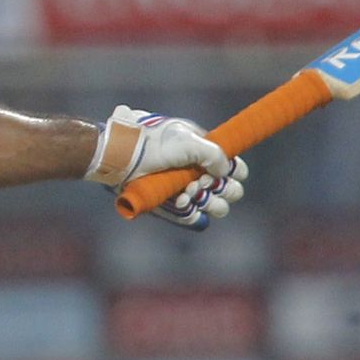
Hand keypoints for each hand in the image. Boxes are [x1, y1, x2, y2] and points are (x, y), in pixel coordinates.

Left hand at [85, 107, 245, 230]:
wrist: (125, 157)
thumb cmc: (154, 143)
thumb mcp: (186, 141)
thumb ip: (213, 154)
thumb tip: (225, 172)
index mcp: (206, 152)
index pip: (234, 167)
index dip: (234, 172)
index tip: (219, 173)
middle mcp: (200, 172)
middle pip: (230, 190)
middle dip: (220, 189)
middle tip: (199, 183)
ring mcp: (187, 191)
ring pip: (215, 206)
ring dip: (207, 202)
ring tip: (185, 193)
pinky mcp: (173, 207)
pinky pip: (194, 217)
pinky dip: (190, 212)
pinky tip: (179, 202)